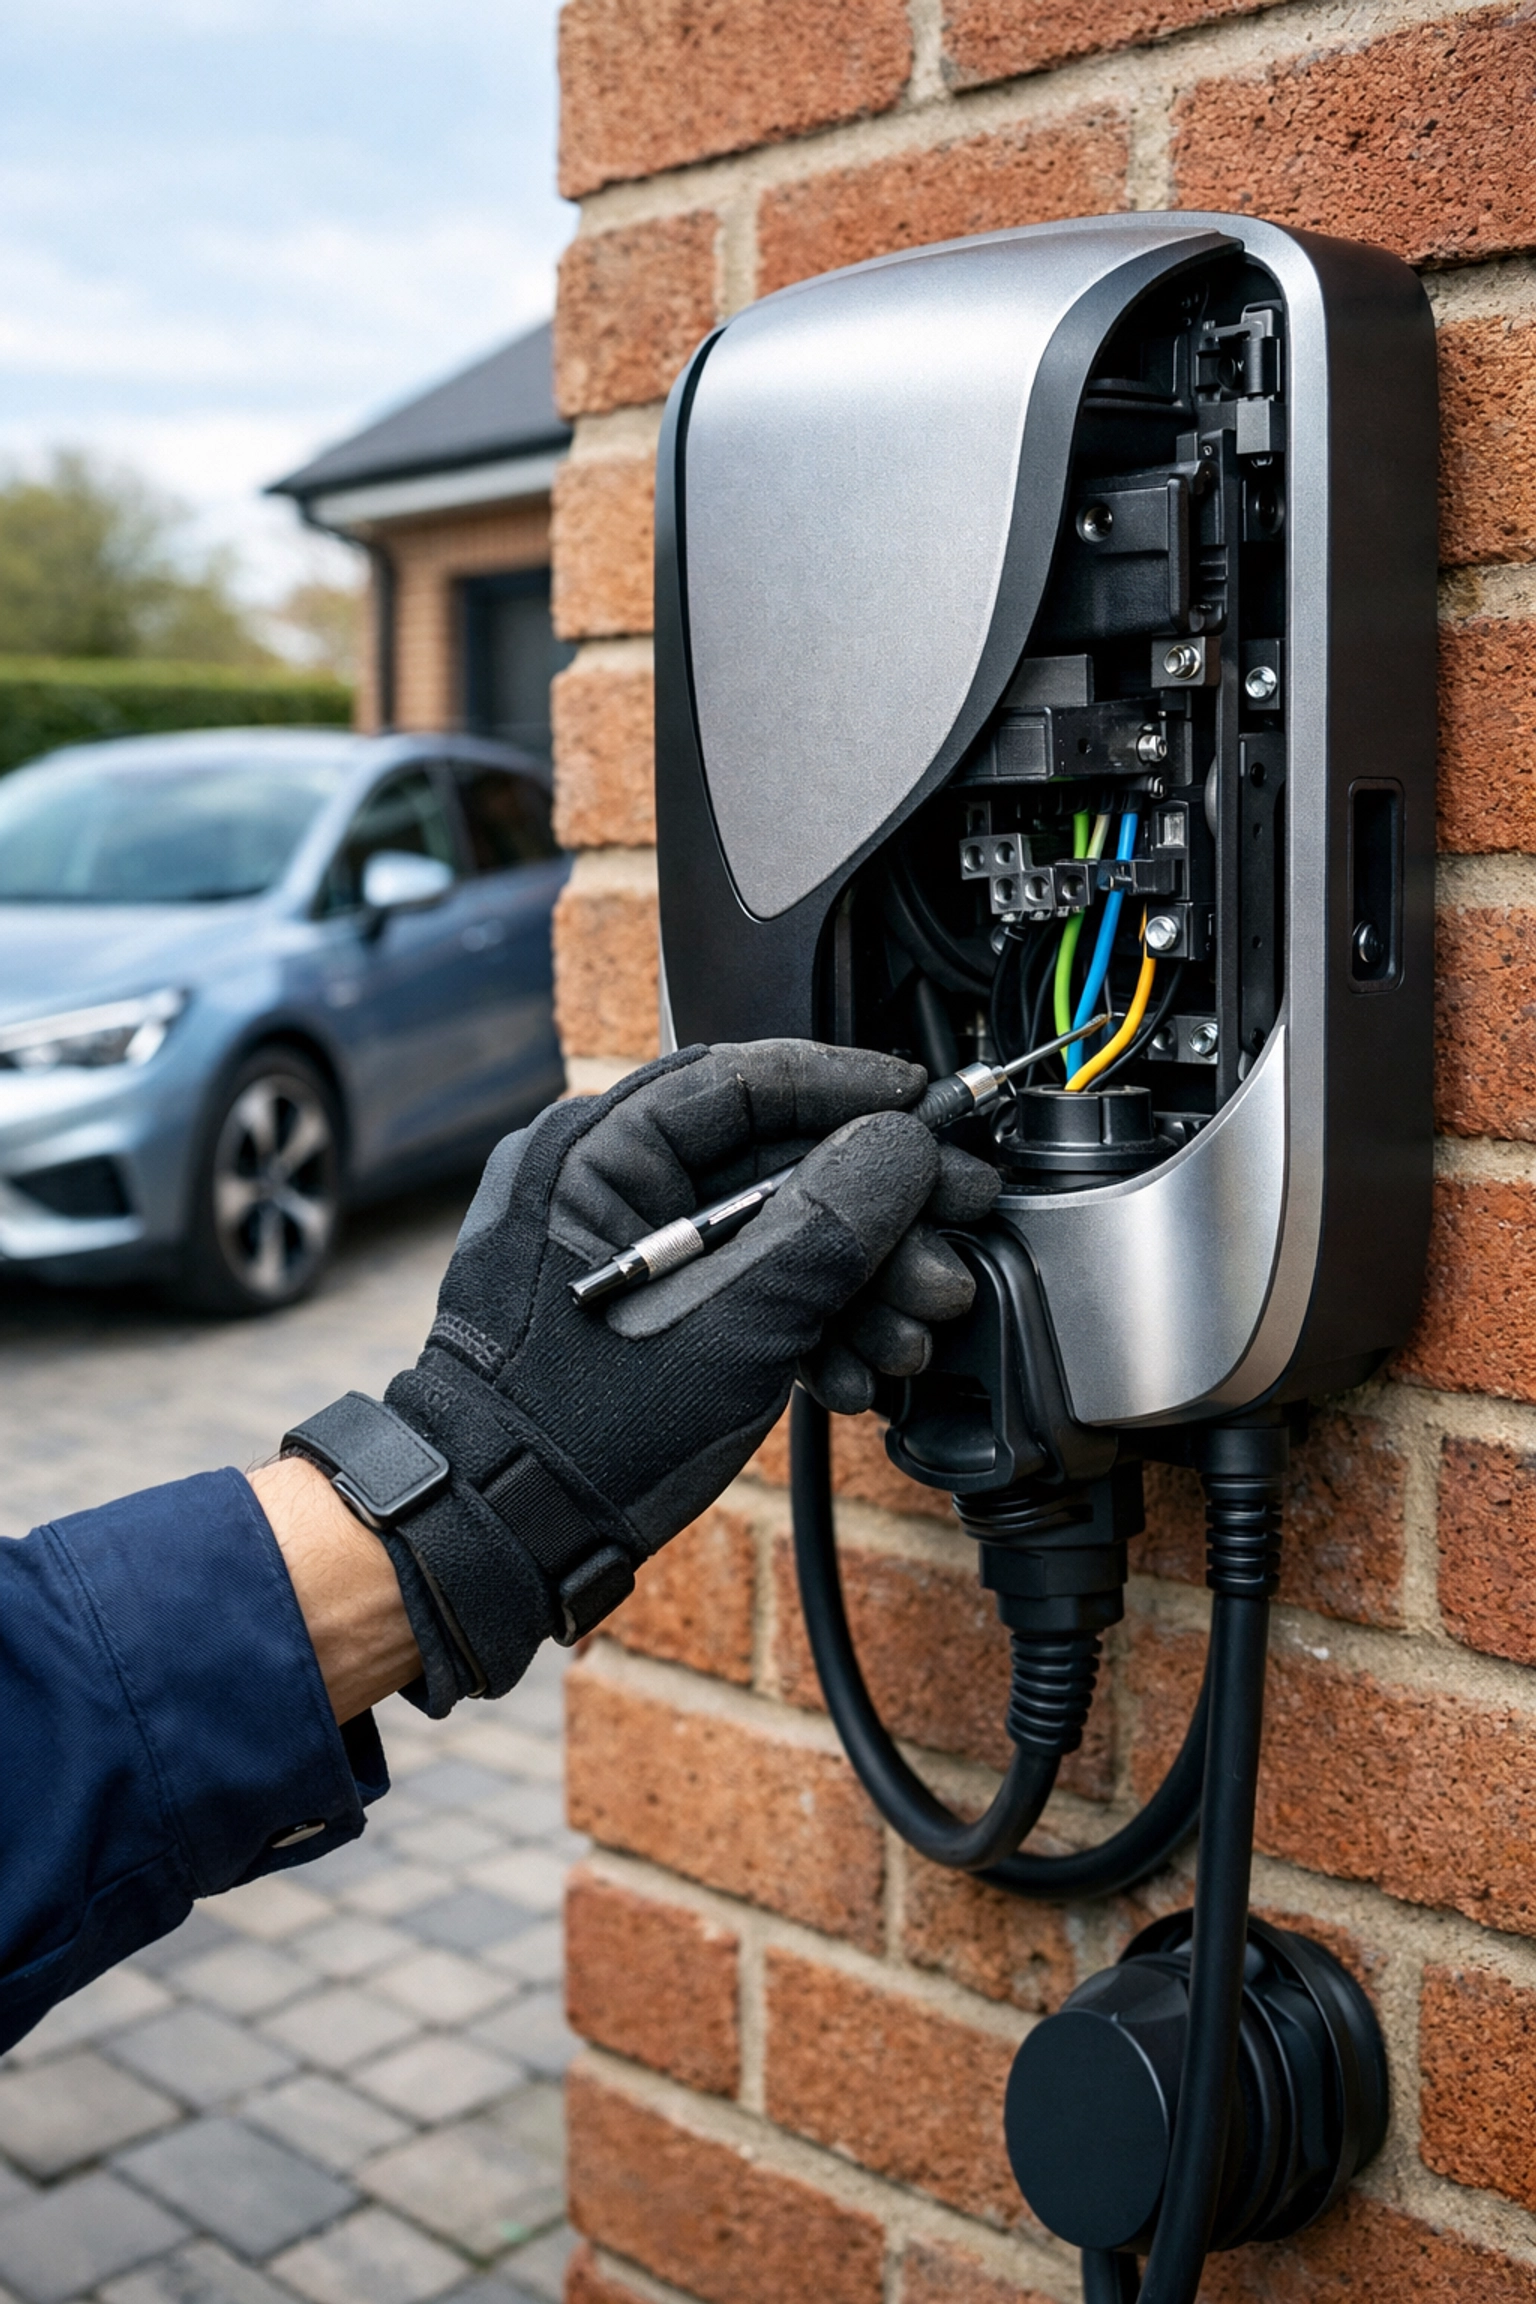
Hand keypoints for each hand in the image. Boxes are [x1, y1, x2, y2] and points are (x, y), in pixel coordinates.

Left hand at [371, 1040, 993, 1709]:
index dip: (853, 1090)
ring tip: (917, 1327)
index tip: (931, 1107)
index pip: (744, 1080)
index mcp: (592, 1153)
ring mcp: (624, 1249)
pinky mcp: (645, 1310)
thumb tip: (903, 1145)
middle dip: (877, 1209)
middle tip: (959, 1223)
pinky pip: (745, 1284)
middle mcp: (602, 1183)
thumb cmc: (580, 1431)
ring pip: (772, 1230)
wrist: (501, 1538)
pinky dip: (809, 1322)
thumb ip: (828, 1226)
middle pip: (774, 1159)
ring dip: (859, 1279)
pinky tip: (861, 1370)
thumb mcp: (732, 1324)